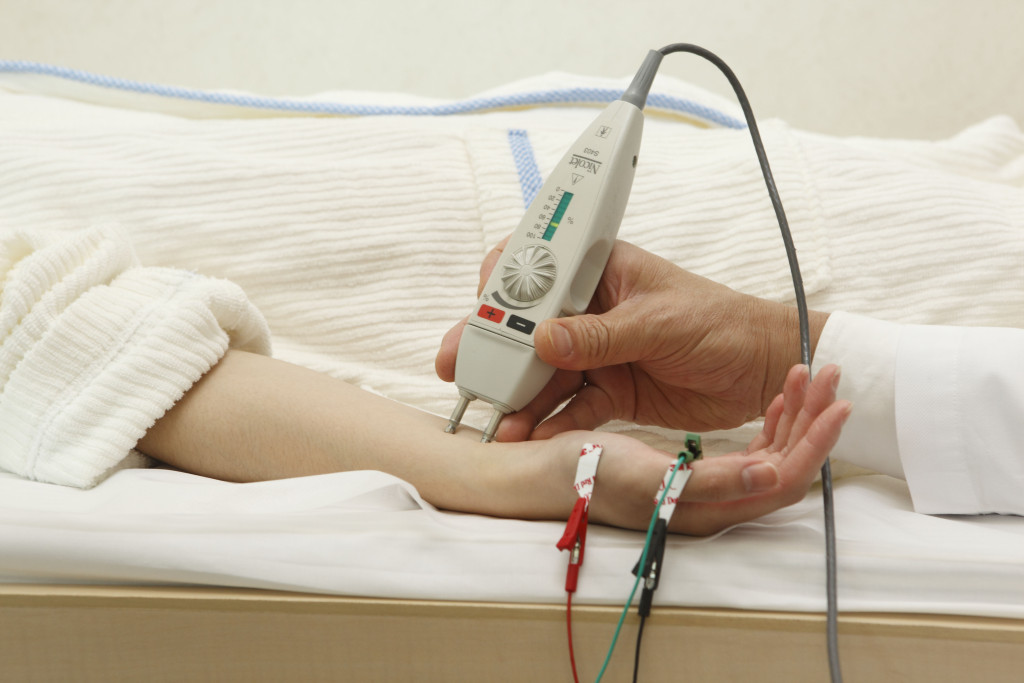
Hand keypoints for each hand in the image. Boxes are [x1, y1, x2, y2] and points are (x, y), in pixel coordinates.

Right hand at [436, 238, 828, 439]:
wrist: (762, 370)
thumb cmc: (722, 324)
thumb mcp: (661, 323)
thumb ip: (602, 335)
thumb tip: (543, 337)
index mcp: (599, 272)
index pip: (536, 269)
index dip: (499, 287)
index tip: (479, 312)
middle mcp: (589, 310)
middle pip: (527, 327)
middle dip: (492, 350)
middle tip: (459, 371)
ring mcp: (595, 353)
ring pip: (543, 372)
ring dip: (517, 395)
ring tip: (494, 420)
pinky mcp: (607, 390)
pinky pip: (570, 406)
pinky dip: (550, 422)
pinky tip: (528, 436)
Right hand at [560, 364, 849, 535]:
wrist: (544, 473)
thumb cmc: (586, 473)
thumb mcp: (645, 476)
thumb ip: (708, 482)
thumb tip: (771, 479)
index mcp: (705, 506)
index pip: (784, 480)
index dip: (814, 443)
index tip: (837, 403)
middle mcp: (713, 499)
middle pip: (789, 464)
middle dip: (814, 419)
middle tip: (832, 375)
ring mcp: (707, 482)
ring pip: (775, 449)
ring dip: (798, 412)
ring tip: (813, 373)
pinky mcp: (693, 463)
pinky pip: (751, 445)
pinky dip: (772, 416)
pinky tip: (779, 395)